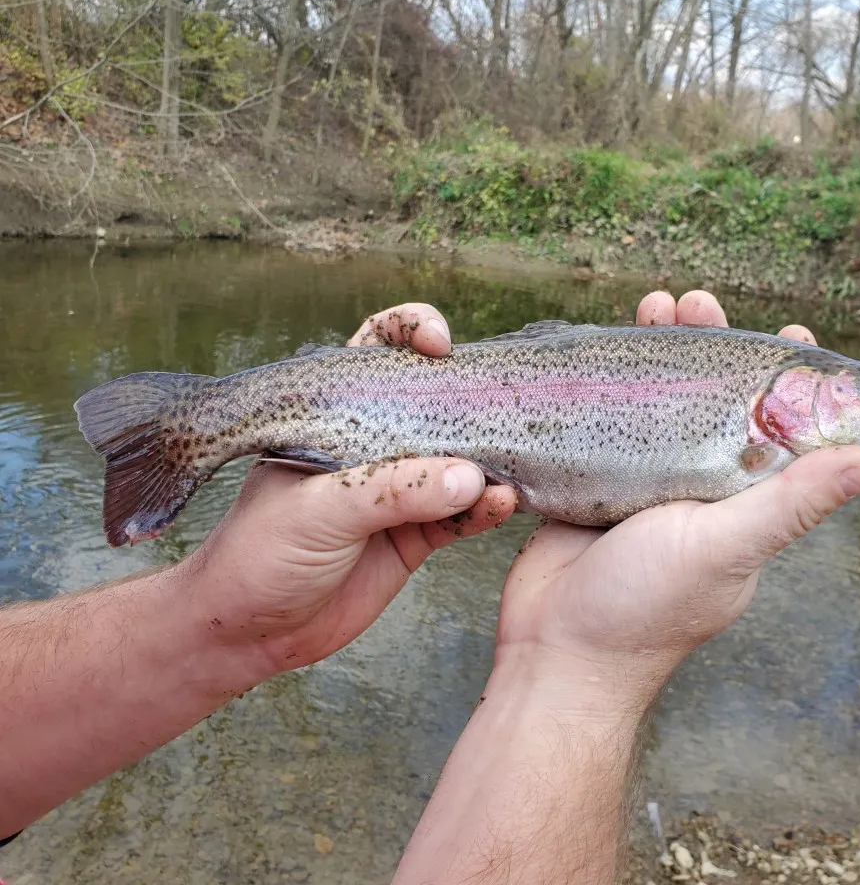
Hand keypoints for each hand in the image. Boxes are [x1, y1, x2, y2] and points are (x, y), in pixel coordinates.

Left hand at [186, 303, 517, 675]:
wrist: (247, 632)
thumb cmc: (259, 552)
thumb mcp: (317, 509)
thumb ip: (391, 490)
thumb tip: (470, 477)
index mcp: (335, 412)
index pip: (377, 347)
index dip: (410, 330)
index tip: (440, 343)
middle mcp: (372, 443)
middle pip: (432, 401)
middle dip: (468, 398)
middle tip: (498, 407)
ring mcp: (397, 490)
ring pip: (457, 461)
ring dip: (486, 461)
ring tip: (508, 470)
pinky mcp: (415, 535)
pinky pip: (461, 513)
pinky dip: (485, 508)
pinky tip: (501, 504)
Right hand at [492, 290, 859, 699]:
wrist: (555, 649)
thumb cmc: (645, 608)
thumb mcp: (725, 549)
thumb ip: (793, 503)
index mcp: (742, 502)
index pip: (781, 430)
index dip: (789, 380)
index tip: (789, 334)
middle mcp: (698, 488)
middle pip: (713, 401)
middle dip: (708, 346)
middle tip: (693, 304)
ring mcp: (645, 484)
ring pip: (659, 403)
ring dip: (658, 353)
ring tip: (651, 306)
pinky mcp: (597, 484)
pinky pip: (610, 422)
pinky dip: (610, 384)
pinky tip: (604, 352)